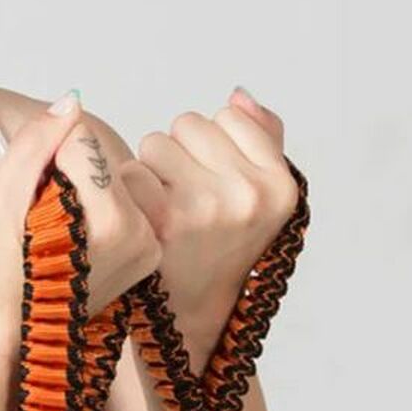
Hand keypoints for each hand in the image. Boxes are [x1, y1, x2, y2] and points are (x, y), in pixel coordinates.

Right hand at [0, 94, 160, 359]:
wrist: (20, 333)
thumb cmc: (4, 274)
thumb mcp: (0, 201)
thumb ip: (36, 143)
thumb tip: (72, 102)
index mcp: (110, 219)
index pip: (82, 140)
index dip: (49, 161)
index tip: (37, 204)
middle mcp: (142, 233)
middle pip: (105, 160)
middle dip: (74, 178)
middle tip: (49, 223)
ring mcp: (151, 247)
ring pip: (118, 180)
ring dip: (91, 194)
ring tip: (67, 236)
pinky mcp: (152, 255)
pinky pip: (130, 206)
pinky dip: (105, 213)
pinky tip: (85, 243)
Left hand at [119, 87, 299, 365]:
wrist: (187, 315)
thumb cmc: (218, 249)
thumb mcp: (260, 200)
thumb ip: (262, 141)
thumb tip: (238, 95)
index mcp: (282, 186)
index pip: (231, 115)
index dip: (212, 145)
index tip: (214, 183)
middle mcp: (250, 196)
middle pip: (189, 124)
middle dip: (180, 154)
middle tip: (183, 200)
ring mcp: (208, 208)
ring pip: (157, 142)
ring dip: (152, 169)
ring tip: (163, 209)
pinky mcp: (165, 222)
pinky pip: (133, 172)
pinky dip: (129, 192)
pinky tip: (144, 220)